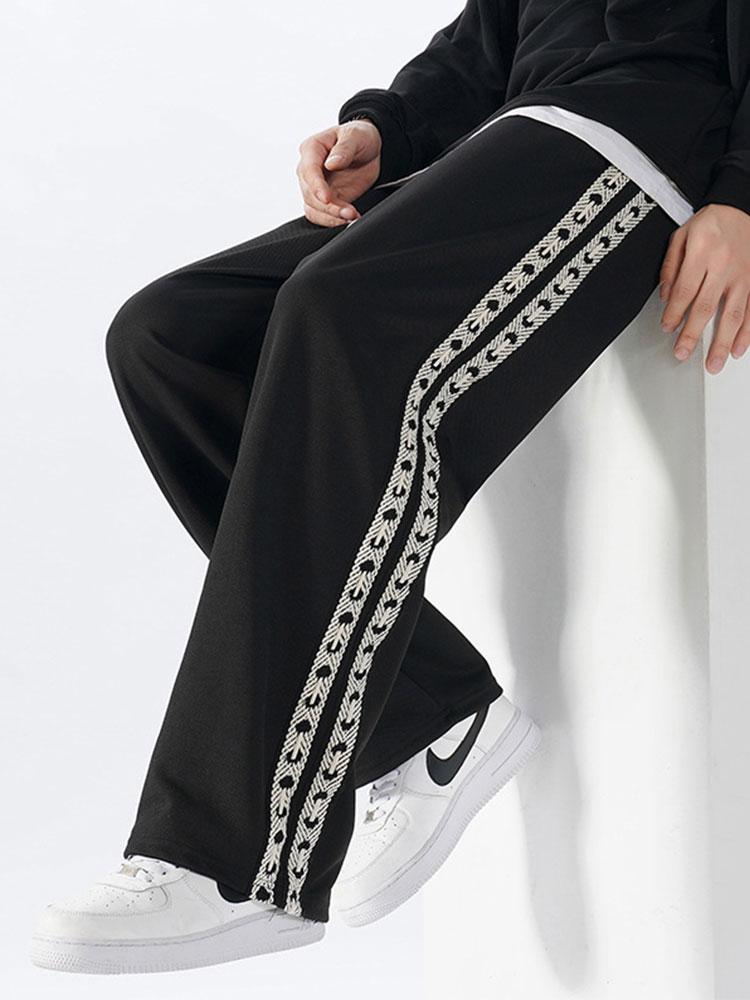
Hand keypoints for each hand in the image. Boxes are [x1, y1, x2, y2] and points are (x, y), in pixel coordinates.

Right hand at [296, 119, 381, 226]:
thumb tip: (331, 164)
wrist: (370, 150)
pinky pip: (322, 215)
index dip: (316, 187)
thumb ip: (344, 149)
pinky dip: (334, 221)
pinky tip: (349, 219)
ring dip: (331, 217)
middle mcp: (308, 170)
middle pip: (310, 194)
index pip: (308, 171)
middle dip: (329, 207)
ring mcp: (315, 187)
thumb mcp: (355, 136)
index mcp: (311, 149)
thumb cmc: (360, 137)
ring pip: (314, 209)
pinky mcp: (325, 200)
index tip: (327, 198)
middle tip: (349, 212)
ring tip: (352, 217)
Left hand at [659, 203, 749, 373]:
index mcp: (703, 253)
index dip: (674, 312)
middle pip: (707, 306)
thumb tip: (664, 296)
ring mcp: (743, 276)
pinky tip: (740, 349)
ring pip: (733, 314)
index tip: (667, 328)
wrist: (742, 207)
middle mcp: (724, 266)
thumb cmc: (711, 223)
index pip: (685, 290)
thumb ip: (671, 266)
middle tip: (682, 353)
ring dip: (723, 342)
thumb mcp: (682, 235)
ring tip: (714, 363)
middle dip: (693, 334)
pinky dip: (747, 333)